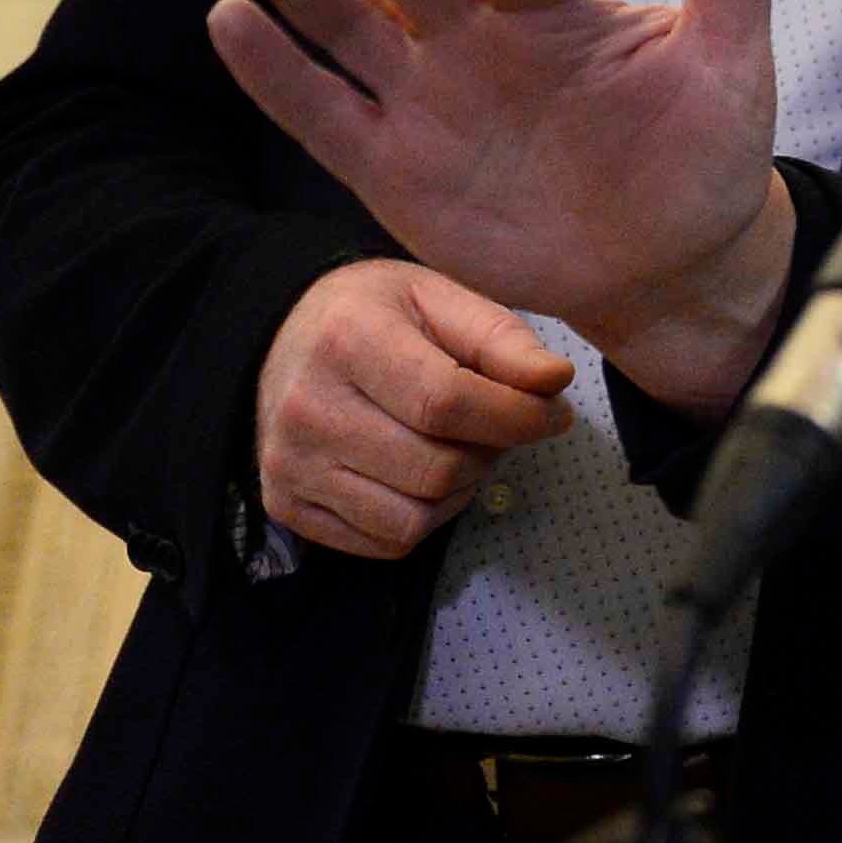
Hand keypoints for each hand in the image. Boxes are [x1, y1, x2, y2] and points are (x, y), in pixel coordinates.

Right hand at [209, 0, 801, 406]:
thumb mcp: (731, 62)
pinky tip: (230, 20)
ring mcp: (431, 96)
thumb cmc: (704, 152)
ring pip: (352, 23)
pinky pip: (325, 112)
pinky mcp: (393, 166)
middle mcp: (482, 34)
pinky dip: (278, 72)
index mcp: (558, 2)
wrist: (669, 263)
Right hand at [253, 257, 571, 558]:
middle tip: (498, 428)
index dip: (516, 417)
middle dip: (489, 454)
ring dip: (459, 493)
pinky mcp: (285, 506)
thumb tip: (556, 381)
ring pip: (412, 519)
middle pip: (435, 469)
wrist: (285, 338)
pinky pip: (383, 543)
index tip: (554, 414)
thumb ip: (502, 339)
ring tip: (460, 449)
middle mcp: (307, 408)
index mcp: (348, 339)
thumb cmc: (376, 315)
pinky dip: (424, 519)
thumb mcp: (441, 299)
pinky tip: (422, 477)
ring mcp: (289, 464)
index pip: (446, 402)